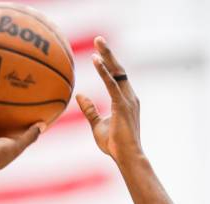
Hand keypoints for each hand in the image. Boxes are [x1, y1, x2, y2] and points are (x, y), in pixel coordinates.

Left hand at [76, 37, 141, 164]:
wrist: (127, 157)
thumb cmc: (114, 145)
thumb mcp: (97, 124)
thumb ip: (89, 109)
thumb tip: (79, 95)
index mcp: (125, 101)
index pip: (117, 78)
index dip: (109, 64)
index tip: (99, 53)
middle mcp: (130, 97)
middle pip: (119, 70)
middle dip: (109, 54)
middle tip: (98, 39)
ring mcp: (128, 100)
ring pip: (117, 72)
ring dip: (107, 56)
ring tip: (98, 42)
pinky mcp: (122, 106)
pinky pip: (112, 84)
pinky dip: (104, 71)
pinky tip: (96, 61)